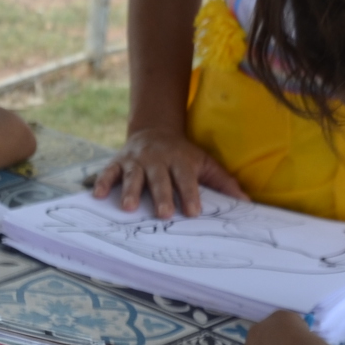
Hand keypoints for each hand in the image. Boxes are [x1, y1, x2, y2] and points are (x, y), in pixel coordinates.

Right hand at [91, 125, 245, 217]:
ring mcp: (136, 160)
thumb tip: (246, 202)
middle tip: (164, 214)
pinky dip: (102, 182)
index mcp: (180, 160)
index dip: (190, 194)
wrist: (155, 130)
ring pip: (134, 176)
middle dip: (162, 195)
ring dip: (130, 191)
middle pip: (160, 179)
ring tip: (129, 207)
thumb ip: (223, 182)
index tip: (194, 212)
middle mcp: (157, 159)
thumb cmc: (183, 155)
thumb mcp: (204, 163)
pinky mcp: (119, 161)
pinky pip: (109, 171)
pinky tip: (98, 195)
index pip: (186, 179)